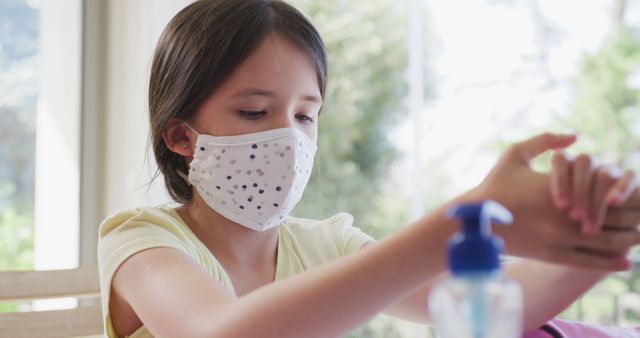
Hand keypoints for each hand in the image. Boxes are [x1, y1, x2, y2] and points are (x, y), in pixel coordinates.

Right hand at [471, 133, 639, 270]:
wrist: (474, 219)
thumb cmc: (495, 184)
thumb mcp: (515, 154)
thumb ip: (545, 141)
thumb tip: (574, 136)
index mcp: (560, 188)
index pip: (606, 191)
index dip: (629, 194)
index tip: (639, 193)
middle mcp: (564, 214)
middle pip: (614, 218)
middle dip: (637, 218)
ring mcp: (559, 238)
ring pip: (606, 242)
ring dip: (629, 241)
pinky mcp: (551, 255)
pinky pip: (589, 262)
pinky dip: (611, 263)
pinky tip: (627, 263)